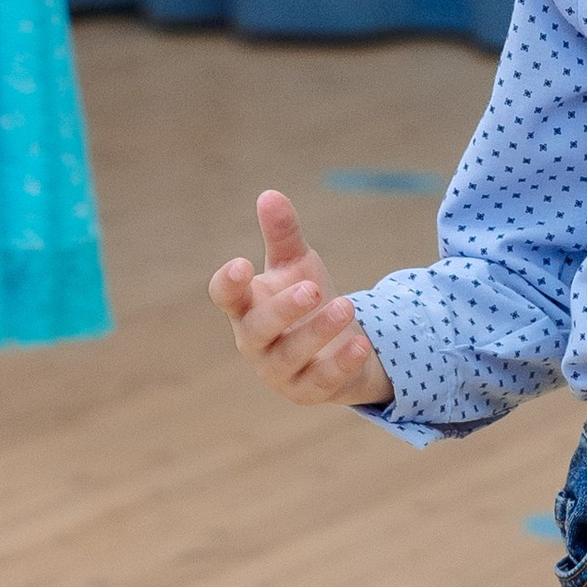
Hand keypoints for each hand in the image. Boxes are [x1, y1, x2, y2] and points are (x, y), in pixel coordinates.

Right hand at [209, 189, 392, 407]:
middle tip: (312, 289)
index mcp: (246, 306)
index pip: (225, 296)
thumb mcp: (297, 264)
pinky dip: (340, 363)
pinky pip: (320, 382)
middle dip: (283, 310)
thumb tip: (269, 195)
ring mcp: (278, 370)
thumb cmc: (306, 299)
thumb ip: (283, 234)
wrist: (338, 344)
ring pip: (290, 356)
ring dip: (317, 332)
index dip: (228, 284)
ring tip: (345, 305)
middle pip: (257, 329)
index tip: (242, 264)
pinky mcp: (306, 391)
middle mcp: (254, 341)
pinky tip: (361, 342)